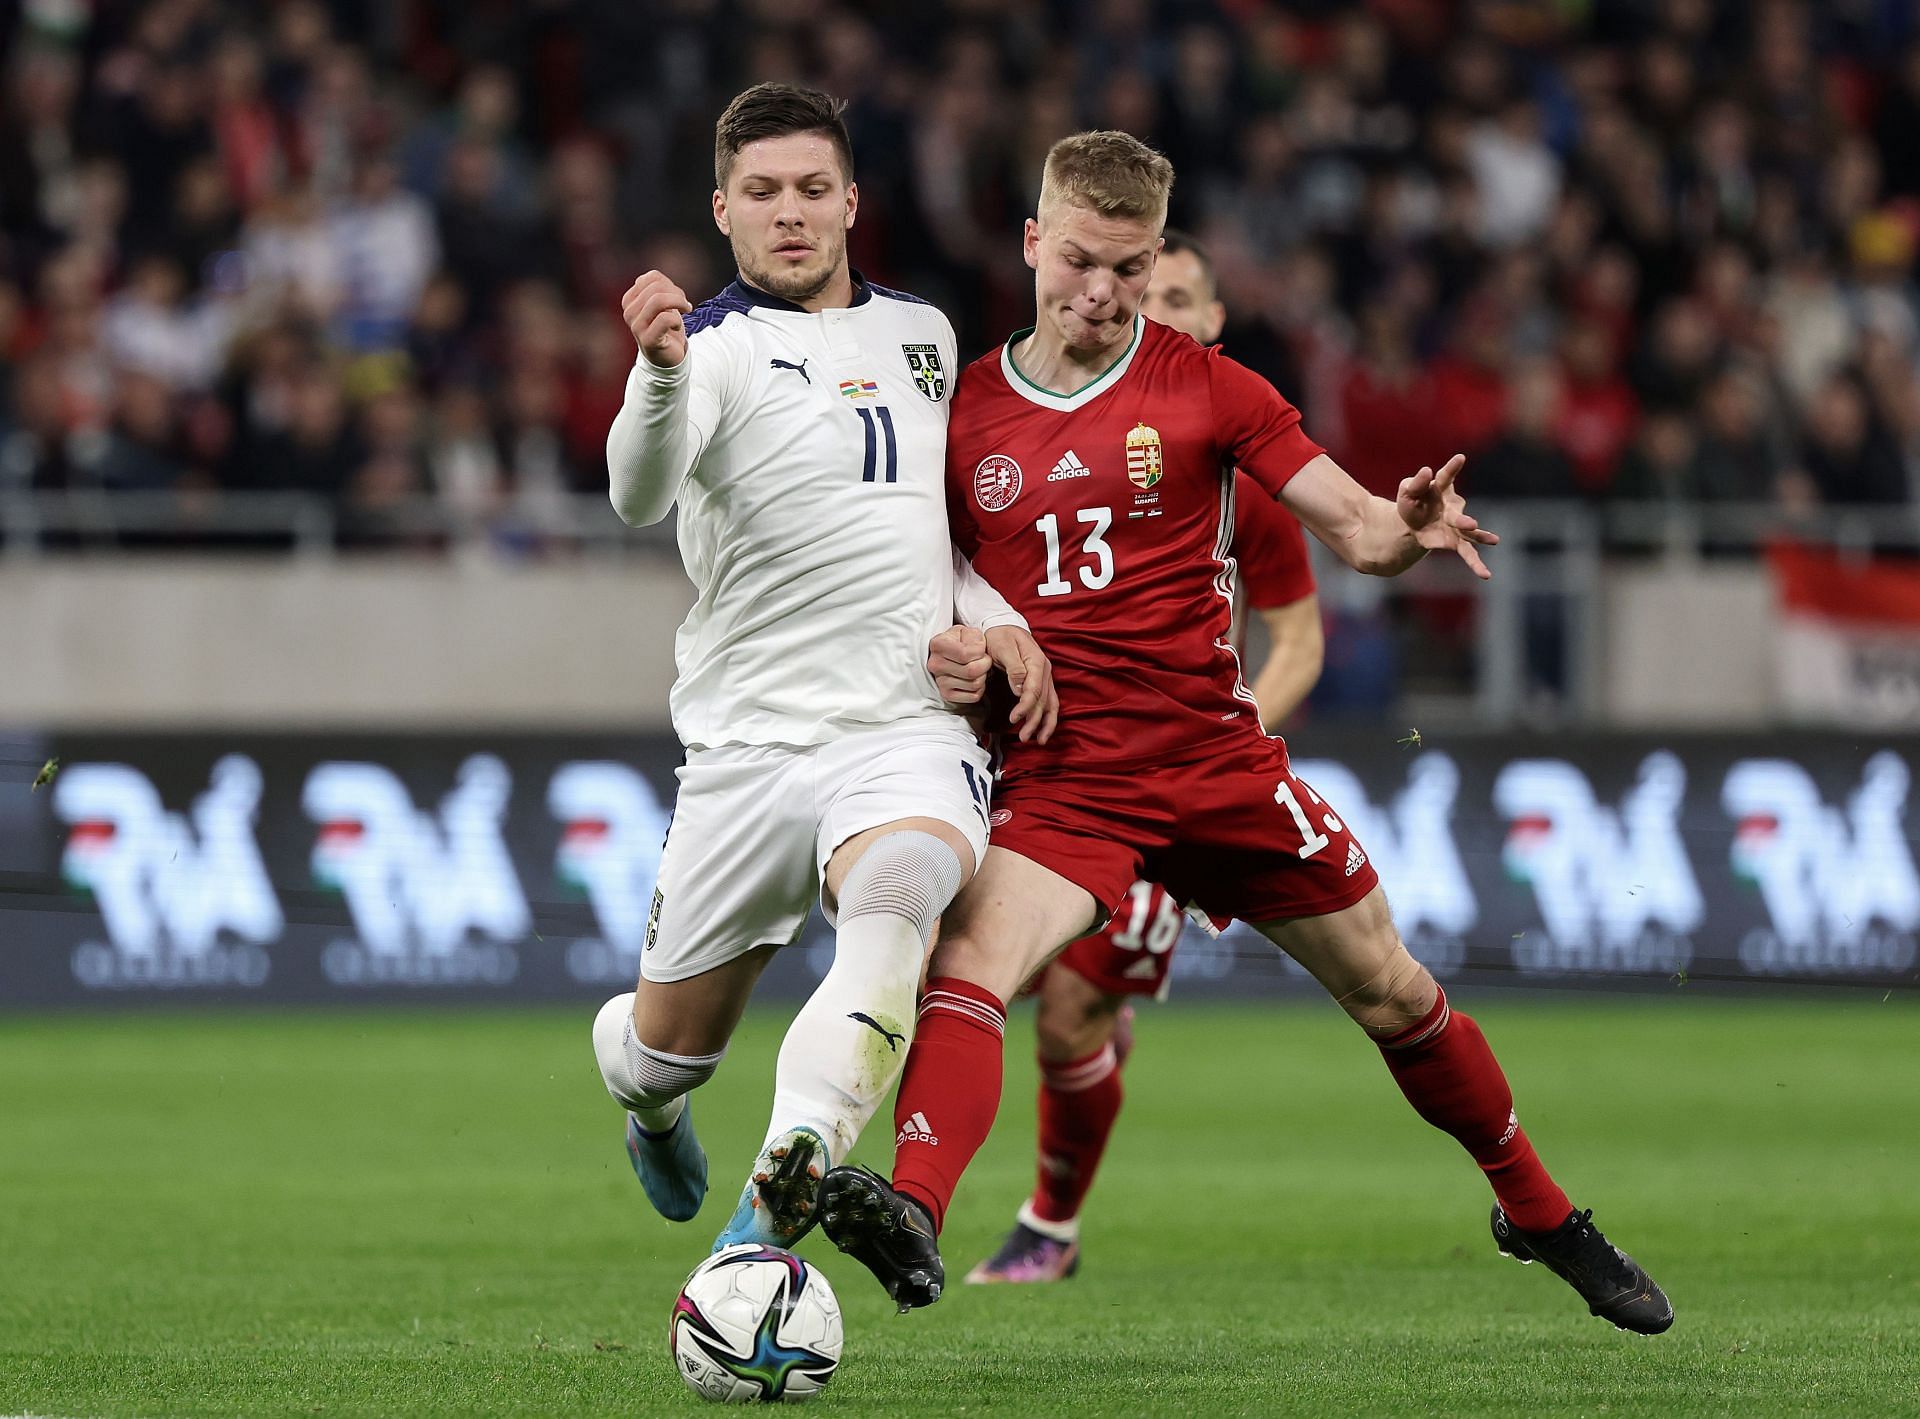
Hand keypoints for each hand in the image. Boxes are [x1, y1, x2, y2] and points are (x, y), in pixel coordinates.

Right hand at [621, 271, 692, 366]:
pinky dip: (677, 320)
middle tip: (685, 305)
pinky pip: (664, 318)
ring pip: (659, 300)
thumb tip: (658, 280)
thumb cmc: (666, 327)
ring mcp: (636, 326)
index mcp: (630, 300)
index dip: (670, 284)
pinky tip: (678, 327)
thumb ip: (660, 286)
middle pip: (657, 288)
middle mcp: (629, 312)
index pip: (652, 278)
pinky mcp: (647, 340)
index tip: (678, 297)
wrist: (667, 357)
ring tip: (686, 310)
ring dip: (679, 303)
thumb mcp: (663, 302)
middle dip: (677, 294)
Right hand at [928, 625, 990, 703]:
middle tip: (983, 660)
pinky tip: (975, 679)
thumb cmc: (962, 642)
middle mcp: (935, 664)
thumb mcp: (968, 631)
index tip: (981, 649)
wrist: (952, 654)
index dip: (980, 652)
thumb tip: (979, 651)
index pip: (965, 654)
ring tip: (978, 668)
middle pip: (971, 671)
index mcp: (938, 645)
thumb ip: (974, 637)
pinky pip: (974, 696)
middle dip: (985, 664)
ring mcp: (939, 682)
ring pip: (975, 684)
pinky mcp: (947, 695)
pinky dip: (980, 688)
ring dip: (983, 676)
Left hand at [985, 624, 1057, 743]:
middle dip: (1034, 721)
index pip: (1034, 690)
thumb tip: (1020, 690)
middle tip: (1023, 737)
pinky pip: (1049, 701)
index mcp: (1036, 661)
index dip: (1025, 707)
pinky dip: (1047, 716)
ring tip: (1038, 740)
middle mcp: (1044, 670)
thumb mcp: (1003, 647)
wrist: (1003, 625)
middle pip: (1044, 700)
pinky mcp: (1041, 680)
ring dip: (1045, 723)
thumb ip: (1014, 668)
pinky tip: (1042, 729)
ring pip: (1051, 703)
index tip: (1013, 719)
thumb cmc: (1000, 636)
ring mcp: (1044, 676)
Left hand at [1397, 453, 1498, 579]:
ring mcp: (1456, 525)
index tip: (1460, 458)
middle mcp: (1453, 506)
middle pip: (1457, 514)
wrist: (1412, 523)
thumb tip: (1426, 471)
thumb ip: (1414, 483)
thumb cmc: (1413, 501)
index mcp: (1440, 488)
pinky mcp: (1454, 541)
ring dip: (1479, 536)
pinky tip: (1486, 574)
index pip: (1446, 477)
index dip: (1452, 468)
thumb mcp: (1407, 491)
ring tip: (1494, 540)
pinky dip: (1476, 563)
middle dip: (1463, 520)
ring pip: (1470, 532)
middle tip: (1471, 524)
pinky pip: (1467, 552)